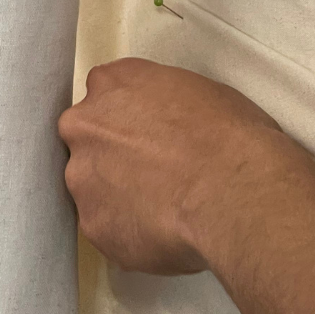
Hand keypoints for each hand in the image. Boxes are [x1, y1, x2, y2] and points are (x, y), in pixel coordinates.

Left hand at [59, 57, 283, 274]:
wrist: (231, 190)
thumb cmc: (229, 132)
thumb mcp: (199, 92)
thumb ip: (160, 105)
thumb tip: (162, 128)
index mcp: (113, 83)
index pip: (105, 95)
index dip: (129, 117)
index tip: (149, 133)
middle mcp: (85, 126)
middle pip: (89, 140)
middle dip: (114, 156)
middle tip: (155, 172)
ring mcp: (82, 178)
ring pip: (94, 188)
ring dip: (120, 196)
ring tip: (165, 207)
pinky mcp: (92, 225)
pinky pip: (107, 226)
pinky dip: (129, 230)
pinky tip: (164, 229)